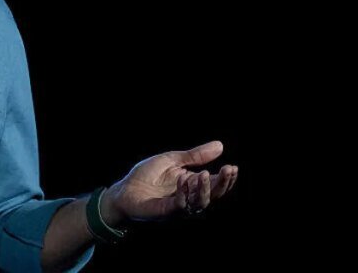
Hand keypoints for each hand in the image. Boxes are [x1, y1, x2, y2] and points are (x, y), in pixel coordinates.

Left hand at [104, 140, 238, 224]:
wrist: (124, 189)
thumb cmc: (146, 175)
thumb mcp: (172, 159)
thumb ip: (195, 155)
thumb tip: (220, 145)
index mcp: (192, 184)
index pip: (216, 183)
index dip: (226, 178)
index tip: (233, 167)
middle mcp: (190, 197)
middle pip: (214, 195)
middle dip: (223, 183)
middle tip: (228, 169)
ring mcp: (179, 206)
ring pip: (201, 203)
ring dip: (205, 189)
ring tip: (205, 173)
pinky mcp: (166, 212)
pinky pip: (180, 205)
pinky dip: (183, 192)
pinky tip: (183, 179)